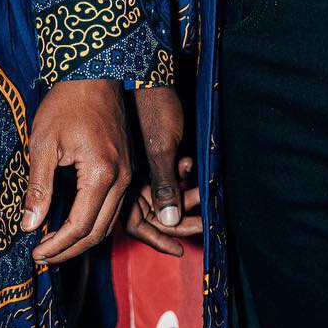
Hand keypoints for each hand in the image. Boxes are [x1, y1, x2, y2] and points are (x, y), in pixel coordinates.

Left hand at [21, 79, 130, 265]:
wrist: (94, 74)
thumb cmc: (67, 104)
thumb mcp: (44, 144)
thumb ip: (39, 187)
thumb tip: (29, 224)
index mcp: (102, 174)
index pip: (80, 226)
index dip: (57, 246)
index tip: (35, 254)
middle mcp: (122, 178)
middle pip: (99, 231)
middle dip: (69, 249)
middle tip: (42, 256)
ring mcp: (128, 174)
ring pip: (109, 222)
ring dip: (82, 238)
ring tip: (52, 244)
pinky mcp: (126, 169)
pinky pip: (112, 207)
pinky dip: (93, 222)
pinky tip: (70, 222)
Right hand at [126, 87, 201, 256]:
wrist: (150, 77)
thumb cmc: (153, 109)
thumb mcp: (163, 149)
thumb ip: (165, 186)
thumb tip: (171, 223)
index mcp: (124, 182)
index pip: (138, 225)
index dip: (158, 240)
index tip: (181, 250)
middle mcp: (129, 180)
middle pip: (154, 215)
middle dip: (180, 219)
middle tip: (203, 221)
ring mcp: (139, 169)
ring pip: (164, 197)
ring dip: (185, 196)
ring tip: (202, 189)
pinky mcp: (152, 156)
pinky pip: (168, 178)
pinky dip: (182, 175)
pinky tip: (189, 162)